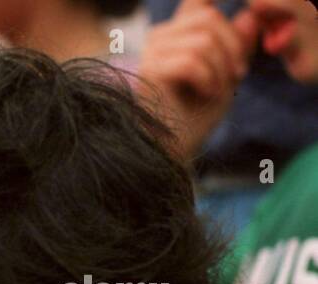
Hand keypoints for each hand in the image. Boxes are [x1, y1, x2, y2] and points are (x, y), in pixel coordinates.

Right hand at [138, 0, 260, 158]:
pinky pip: (191, 61)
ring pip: (202, 40)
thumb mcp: (225, 76)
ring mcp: (150, 54)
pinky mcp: (149, 73)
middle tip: (238, 74)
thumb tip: (249, 15)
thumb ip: (238, 45)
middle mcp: (157, 40)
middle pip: (207, 19)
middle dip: (233, 46)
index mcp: (173, 36)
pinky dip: (208, 79)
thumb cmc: (193, 119)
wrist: (171, 152)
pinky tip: (206, 95)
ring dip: (221, 68)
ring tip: (219, 90)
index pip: (197, 3)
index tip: (242, 13)